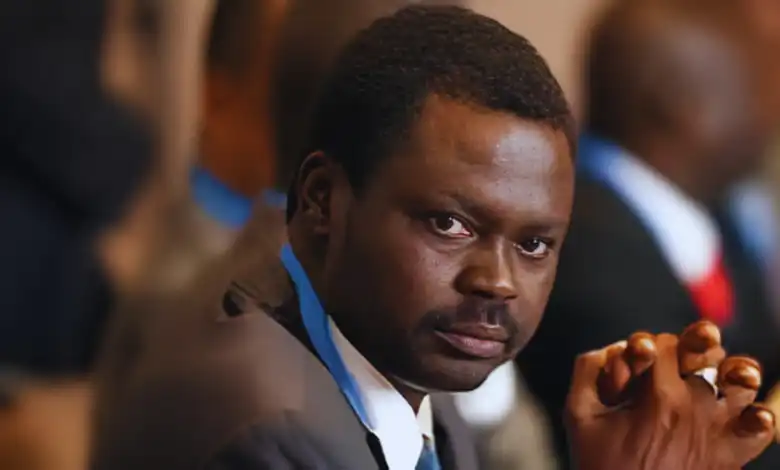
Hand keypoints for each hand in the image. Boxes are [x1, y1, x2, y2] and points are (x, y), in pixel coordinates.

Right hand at [566, 321, 774, 469]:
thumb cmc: (602, 467)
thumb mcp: (579, 415)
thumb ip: (587, 372)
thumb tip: (611, 348)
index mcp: (656, 395)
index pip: (664, 343)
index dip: (650, 343)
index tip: (640, 358)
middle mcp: (694, 406)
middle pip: (706, 352)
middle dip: (691, 346)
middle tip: (677, 359)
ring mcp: (718, 429)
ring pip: (742, 379)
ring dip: (733, 370)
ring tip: (723, 372)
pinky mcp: (732, 455)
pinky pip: (762, 428)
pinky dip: (758, 417)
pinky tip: (747, 412)